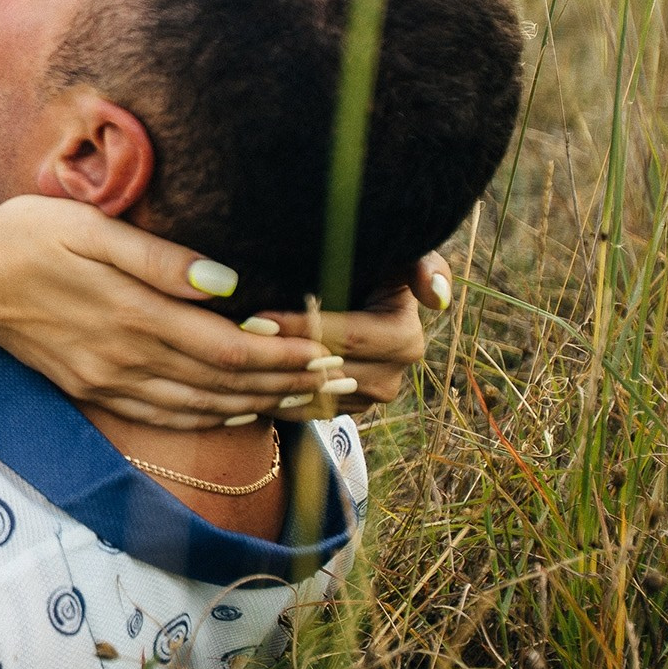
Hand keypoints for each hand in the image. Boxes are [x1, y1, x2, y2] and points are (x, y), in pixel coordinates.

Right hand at [0, 197, 339, 429]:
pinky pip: (165, 414)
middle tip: (340, 378)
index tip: (328, 349)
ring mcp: (110, 380)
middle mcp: (127, 357)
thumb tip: (227, 281)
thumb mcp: (87, 227)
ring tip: (307, 396)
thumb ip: (159, 258)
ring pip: (201, 404)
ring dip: (258, 402)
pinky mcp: (94, 388)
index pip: (229, 345)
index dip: (284, 353)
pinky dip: (210, 416)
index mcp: (133, 313)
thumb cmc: (22, 238)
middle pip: (225, 382)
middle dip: (286, 381)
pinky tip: (237, 410)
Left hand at [247, 251, 447, 415]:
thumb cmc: (372, 266)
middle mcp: (391, 378)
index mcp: (404, 340)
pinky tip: (240, 381)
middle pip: (326, 370)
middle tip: (234, 339)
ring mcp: (366, 399)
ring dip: (273, 380)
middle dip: (280, 354)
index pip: (346, 338)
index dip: (301, 327)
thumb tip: (436, 299)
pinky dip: (274, 398)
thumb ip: (424, 266)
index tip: (257, 318)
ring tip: (231, 361)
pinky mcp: (342, 410)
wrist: (353, 293)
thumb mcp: (398, 257)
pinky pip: (304, 411)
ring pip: (312, 395)